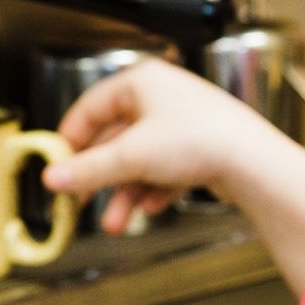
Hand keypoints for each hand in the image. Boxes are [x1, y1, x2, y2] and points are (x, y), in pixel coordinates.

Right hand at [42, 57, 272, 233]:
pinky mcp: (196, 143)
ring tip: (117, 222)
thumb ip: (88, 169)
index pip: (90, 107)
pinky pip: (162, 168)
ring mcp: (180, 119)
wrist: (251, 160)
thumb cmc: (199, 139)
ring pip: (138, 159)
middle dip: (100, 177)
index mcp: (141, 81)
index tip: (56, 170)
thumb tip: (54, 177)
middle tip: (81, 202)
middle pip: (114, 138)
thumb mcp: (130, 157)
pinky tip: (153, 206)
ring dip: (124, 192)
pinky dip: (153, 189)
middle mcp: (160, 95)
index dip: (70, 141)